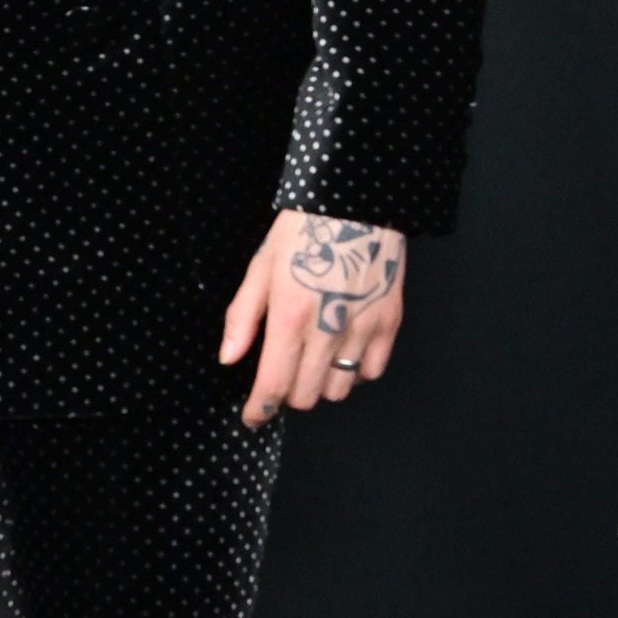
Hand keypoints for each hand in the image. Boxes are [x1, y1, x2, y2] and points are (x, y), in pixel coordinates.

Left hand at [220, 210, 405, 427]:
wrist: (356, 201)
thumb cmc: (303, 231)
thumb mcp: (261, 267)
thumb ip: (243, 318)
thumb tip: (229, 358)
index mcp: (290, 315)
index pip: (273, 384)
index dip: (260, 409)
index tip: (253, 416)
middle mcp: (327, 328)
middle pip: (306, 395)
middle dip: (288, 395)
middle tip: (283, 376)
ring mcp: (362, 328)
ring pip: (339, 389)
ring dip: (321, 384)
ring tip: (314, 361)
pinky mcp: (388, 322)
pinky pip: (371, 371)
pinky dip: (355, 371)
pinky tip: (343, 352)